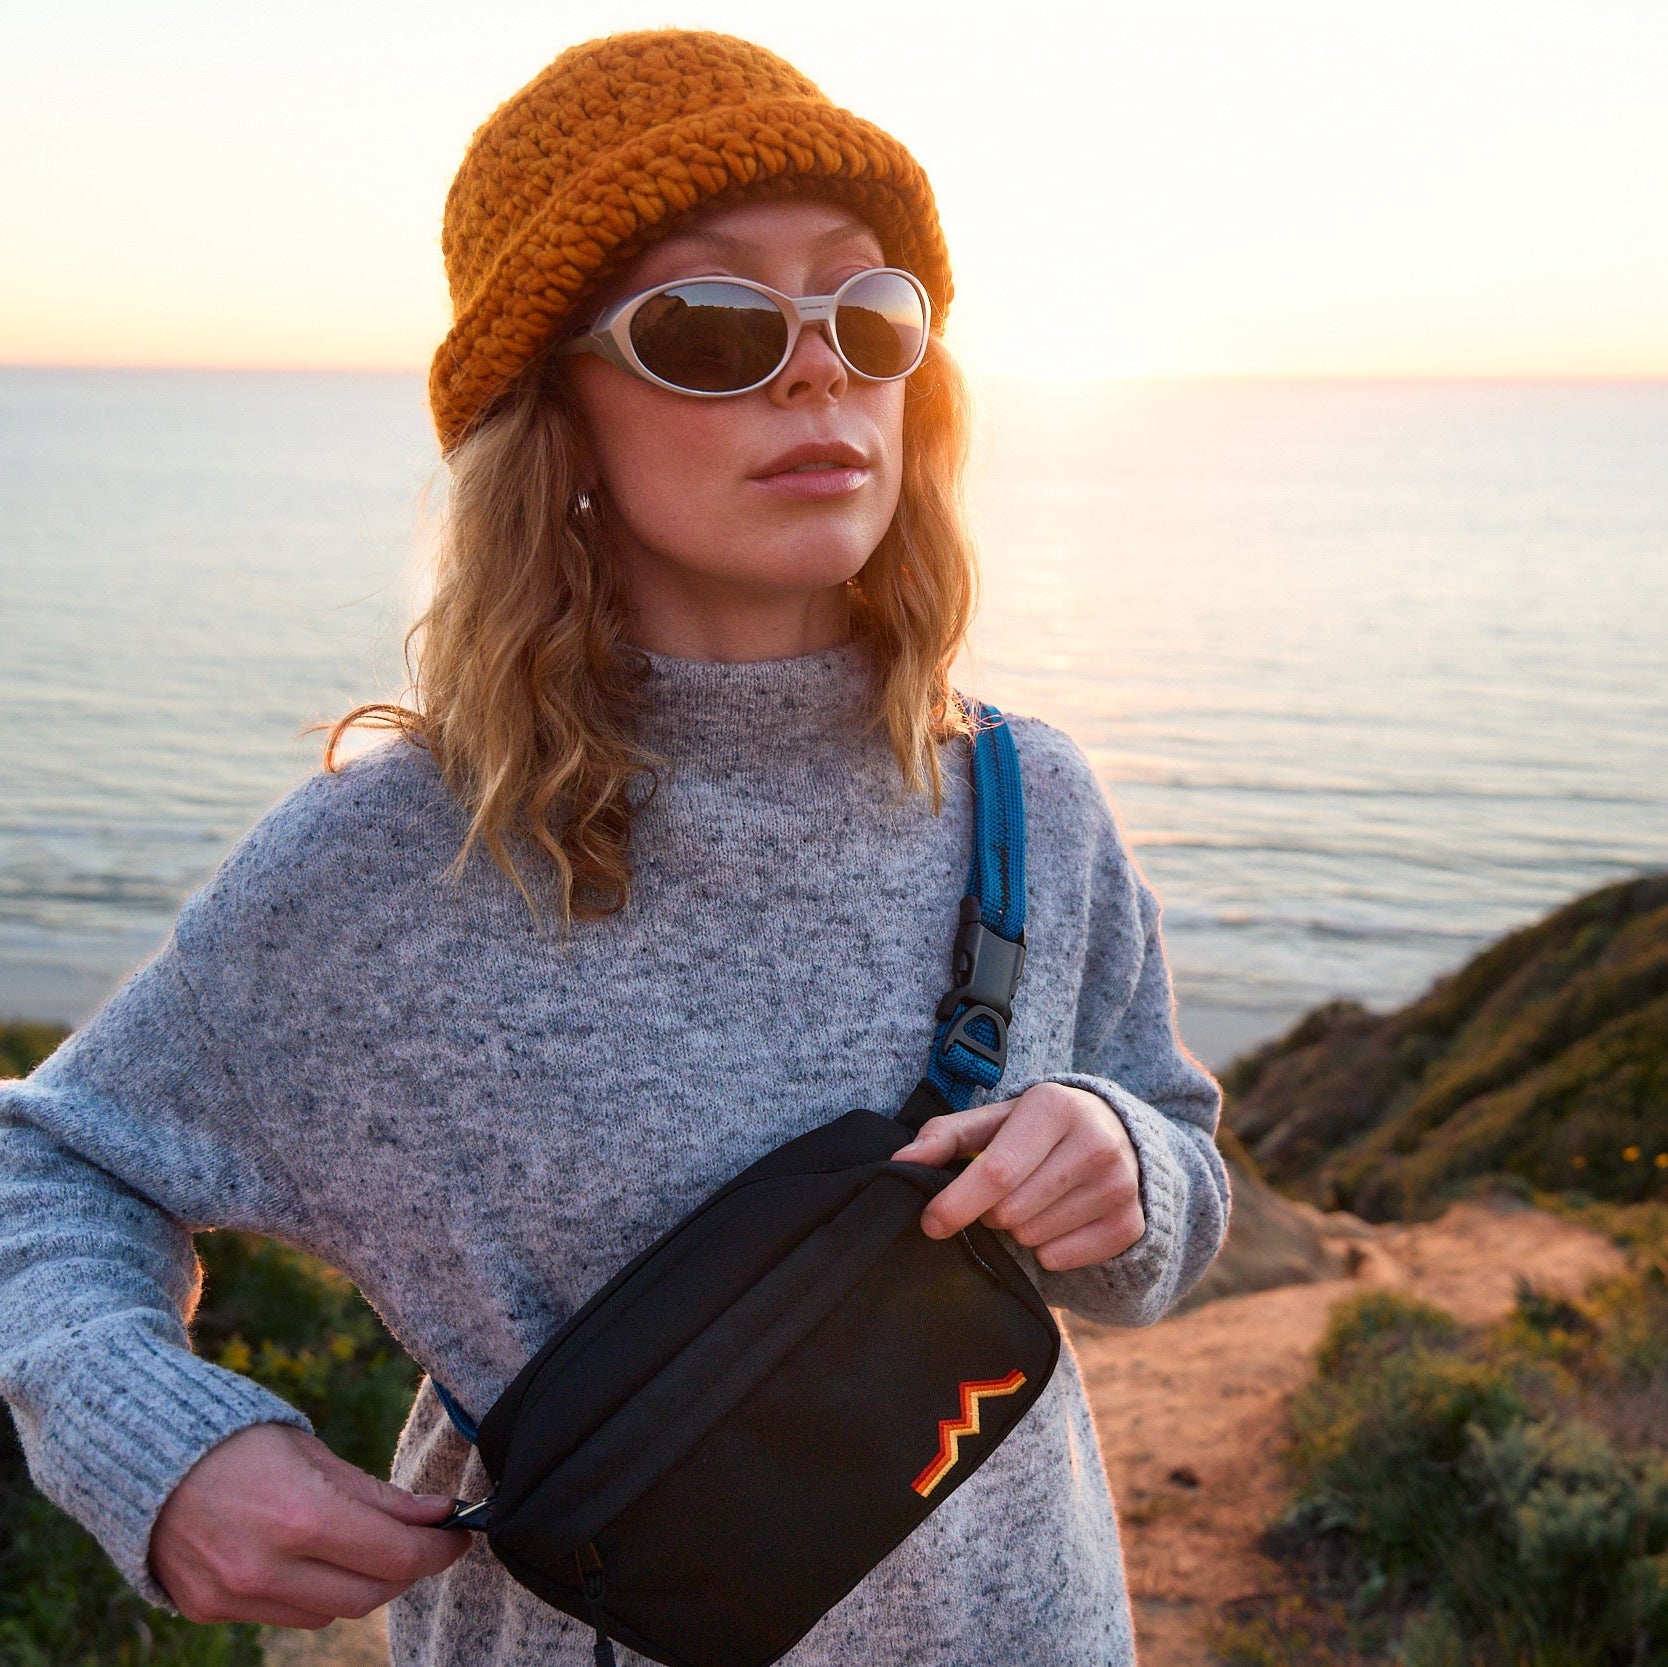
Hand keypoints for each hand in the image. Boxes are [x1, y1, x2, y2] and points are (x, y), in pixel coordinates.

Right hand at [150, 1422, 467, 1627]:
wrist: (142, 1457)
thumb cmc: (237, 1441)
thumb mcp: (314, 1453)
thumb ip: (377, 1494)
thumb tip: (436, 1515)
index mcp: (301, 1517)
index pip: (396, 1556)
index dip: (439, 1549)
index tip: (460, 1533)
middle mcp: (266, 1568)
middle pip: (370, 1596)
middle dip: (408, 1570)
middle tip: (425, 1541)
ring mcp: (234, 1597)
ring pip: (330, 1614)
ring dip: (363, 1584)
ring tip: (370, 1546)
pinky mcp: (211, 1611)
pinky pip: (286, 1616)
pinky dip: (315, 1594)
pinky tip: (316, 1559)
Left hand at [892, 1082, 1144, 1271]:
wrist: (1114, 1133)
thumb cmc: (1036, 1128)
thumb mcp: (994, 1119)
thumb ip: (945, 1136)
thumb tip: (902, 1161)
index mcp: (1054, 1106)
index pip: (996, 1171)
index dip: (955, 1203)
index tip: (930, 1221)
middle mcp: (1095, 1142)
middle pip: (1010, 1212)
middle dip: (990, 1212)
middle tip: (1000, 1194)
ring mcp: (1119, 1185)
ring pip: (1033, 1238)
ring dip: (1019, 1228)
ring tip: (1032, 1200)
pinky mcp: (1130, 1223)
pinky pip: (1061, 1259)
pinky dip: (1047, 1248)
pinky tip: (1056, 1218)